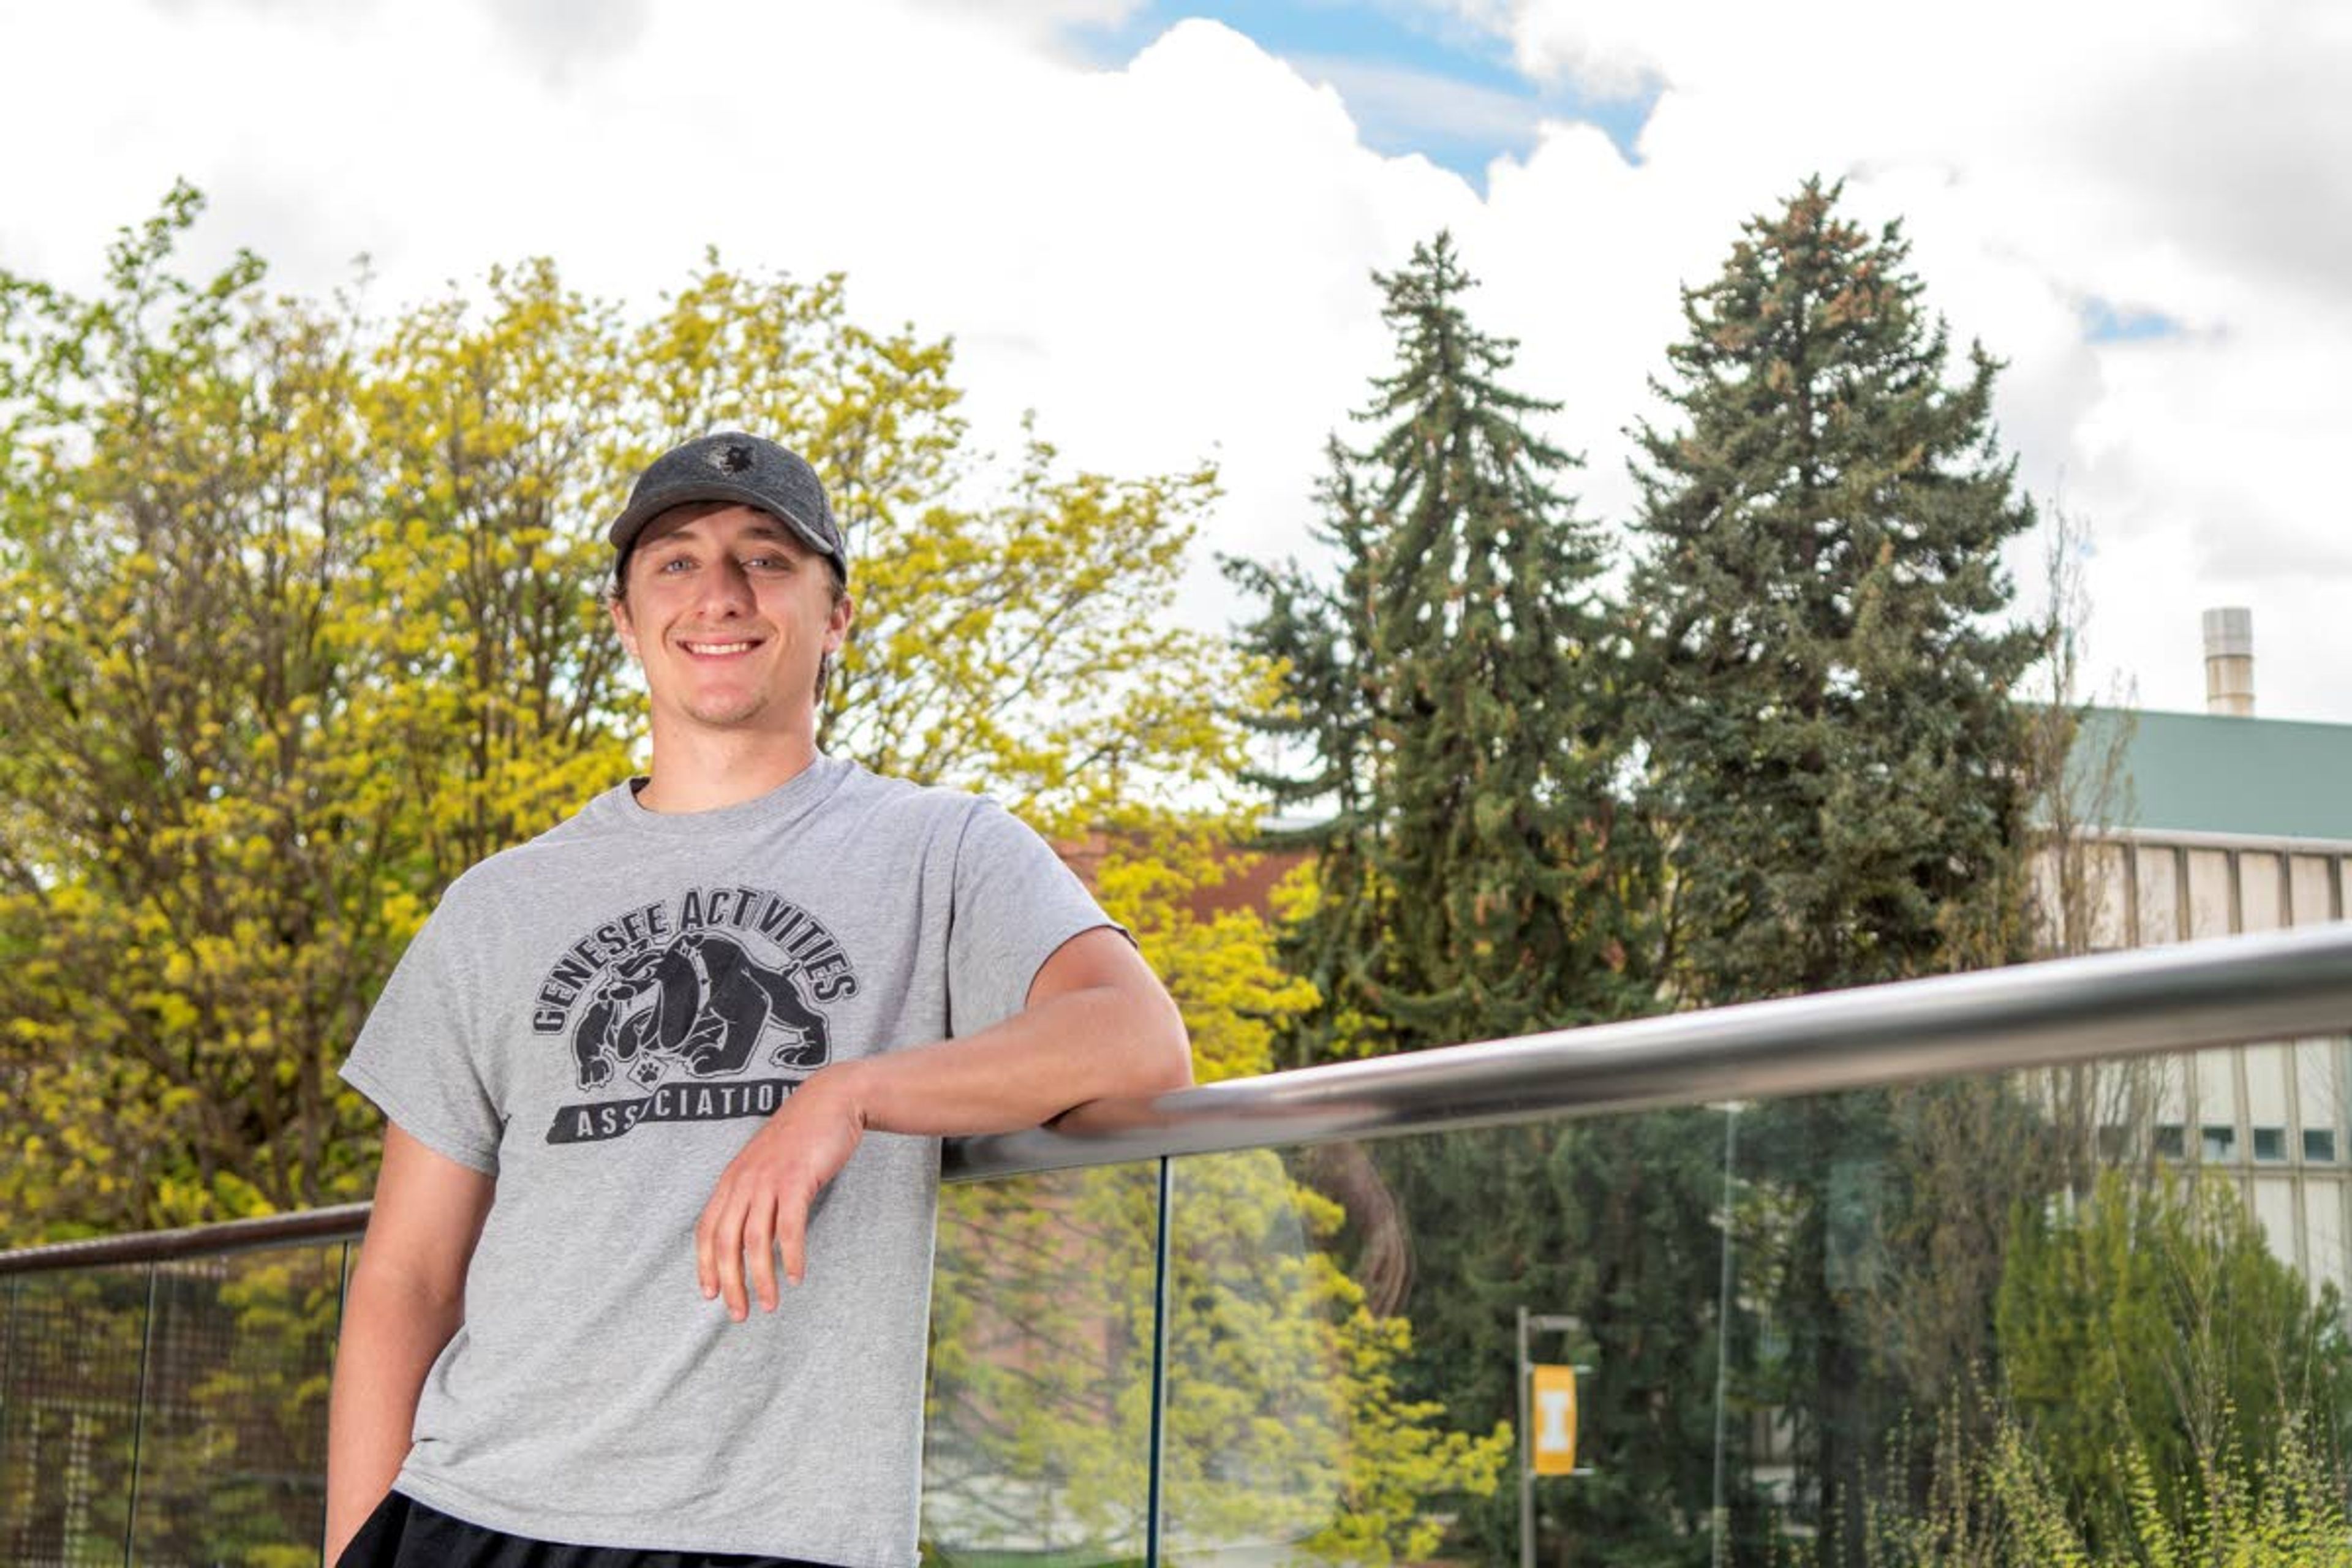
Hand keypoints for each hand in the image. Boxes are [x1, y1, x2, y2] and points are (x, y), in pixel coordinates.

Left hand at [692, 1065, 867, 1318]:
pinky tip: (797, 1276)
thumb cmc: (801, 1136)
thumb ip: (754, 1193)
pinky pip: (790, 1227)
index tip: (710, 1294)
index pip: (706, 1229)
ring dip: (760, 1278)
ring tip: (770, 1304)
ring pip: (755, 1240)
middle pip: (725, 1242)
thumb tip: (751, 1233)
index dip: (705, 1265)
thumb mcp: (766, 1164)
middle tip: (739, 1313)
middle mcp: (743, 1180)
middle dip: (730, 1283)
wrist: (831, 1100)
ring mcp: (769, 1179)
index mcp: (731, 1179)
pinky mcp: (797, 1179)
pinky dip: (792, 1256)